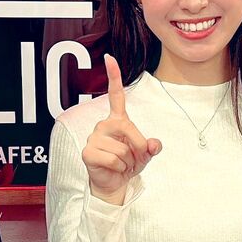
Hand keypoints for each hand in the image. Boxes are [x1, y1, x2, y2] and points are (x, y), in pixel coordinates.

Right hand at [81, 54, 160, 204]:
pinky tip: (112, 168)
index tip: (109, 57)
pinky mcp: (88, 151)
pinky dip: (118, 168)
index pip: (116, 94)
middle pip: (130, 130)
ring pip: (122, 149)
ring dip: (127, 161)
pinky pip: (114, 160)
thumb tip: (153, 144)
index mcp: (117, 120)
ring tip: (120, 163)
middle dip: (137, 148)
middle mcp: (104, 124)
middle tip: (130, 157)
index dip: (113, 75)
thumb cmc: (128, 164)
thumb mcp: (146, 154)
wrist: (114, 183)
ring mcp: (94, 137)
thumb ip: (152, 147)